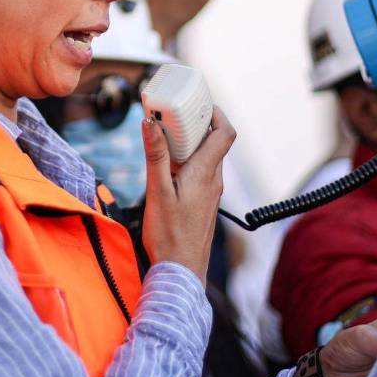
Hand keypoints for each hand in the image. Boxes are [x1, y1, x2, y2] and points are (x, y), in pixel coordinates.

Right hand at [140, 106, 234, 280]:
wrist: (180, 273)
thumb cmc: (169, 236)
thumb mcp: (157, 192)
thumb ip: (156, 156)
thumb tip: (151, 123)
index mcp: (206, 173)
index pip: (225, 133)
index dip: (217, 113)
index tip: (198, 103)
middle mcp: (214, 181)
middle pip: (215, 142)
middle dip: (196, 124)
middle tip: (174, 116)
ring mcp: (210, 194)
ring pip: (207, 158)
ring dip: (191, 144)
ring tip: (167, 139)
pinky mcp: (203, 204)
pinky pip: (201, 174)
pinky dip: (188, 162)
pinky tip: (168, 170)